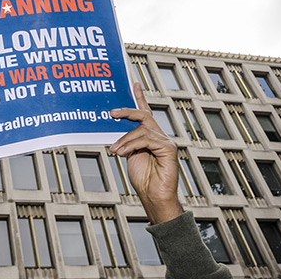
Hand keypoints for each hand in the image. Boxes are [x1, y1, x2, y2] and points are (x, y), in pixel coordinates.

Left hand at [109, 82, 182, 223]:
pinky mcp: (168, 149)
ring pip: (142, 130)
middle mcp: (160, 135)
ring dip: (125, 139)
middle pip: (144, 115)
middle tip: (112, 113)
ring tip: (115, 151)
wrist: (153, 196)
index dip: (140, 98)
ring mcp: (166, 141)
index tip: (134, 84)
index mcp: (150, 136)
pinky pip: (147, 140)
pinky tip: (122, 153)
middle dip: (127, 111)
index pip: (145, 112)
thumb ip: (127, 141)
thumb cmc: (143, 179)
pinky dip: (131, 145)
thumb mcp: (130, 155)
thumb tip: (117, 132)